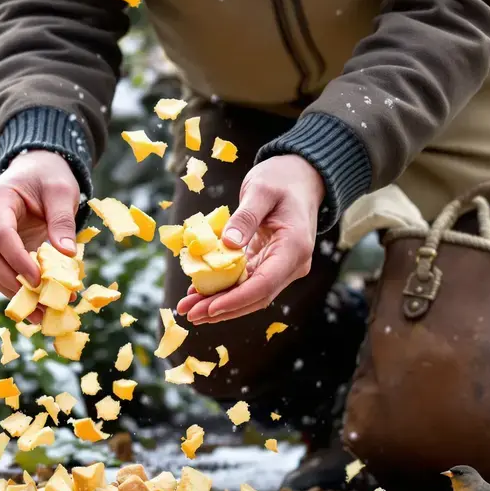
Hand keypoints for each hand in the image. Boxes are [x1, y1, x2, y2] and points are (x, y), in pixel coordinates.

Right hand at [0, 150, 80, 298]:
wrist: (35, 171)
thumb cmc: (48, 177)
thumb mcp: (61, 192)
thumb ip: (63, 221)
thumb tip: (67, 254)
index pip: (1, 236)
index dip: (18, 261)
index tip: (38, 280)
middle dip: (15, 285)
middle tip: (42, 307)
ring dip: (14, 294)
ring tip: (42, 314)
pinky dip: (16, 291)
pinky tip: (36, 306)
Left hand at [177, 154, 324, 323]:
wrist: (300, 176)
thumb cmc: (281, 178)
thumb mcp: (261, 190)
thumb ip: (246, 217)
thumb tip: (228, 244)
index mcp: (295, 248)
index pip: (265, 285)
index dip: (235, 300)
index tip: (209, 309)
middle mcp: (292, 264)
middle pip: (256, 297)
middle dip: (222, 309)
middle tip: (191, 314)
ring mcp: (282, 266)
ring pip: (250, 294)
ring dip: (220, 303)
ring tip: (189, 308)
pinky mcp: (270, 263)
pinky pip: (246, 282)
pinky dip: (224, 289)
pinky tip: (200, 293)